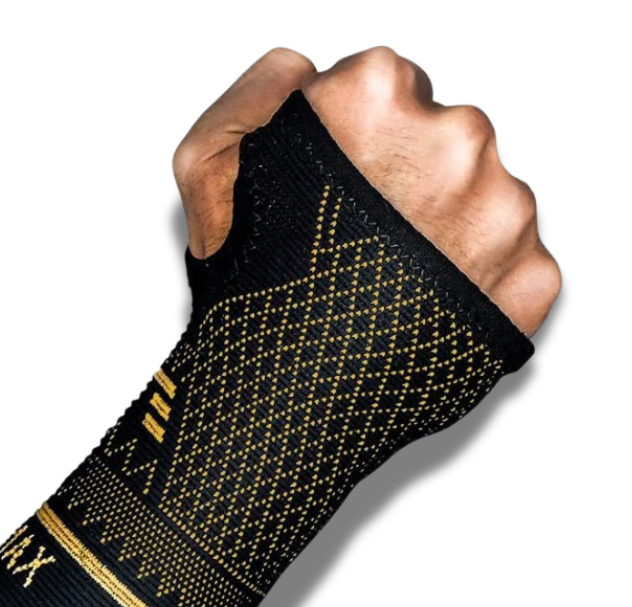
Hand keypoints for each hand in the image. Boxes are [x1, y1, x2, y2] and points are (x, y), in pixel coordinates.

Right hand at [172, 46, 561, 334]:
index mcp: (377, 87)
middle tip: (365, 252)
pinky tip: (428, 319)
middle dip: (411, 183)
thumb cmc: (241, 283)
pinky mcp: (534, 279)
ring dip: (453, 235)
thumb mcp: (200, 167)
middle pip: (447, 140)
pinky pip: (515, 266)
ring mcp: (505, 209)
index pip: (389, 88)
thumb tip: (315, 72)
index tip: (336, 198)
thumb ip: (254, 93)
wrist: (281, 405)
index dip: (358, 144)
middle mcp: (458, 132)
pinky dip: (481, 289)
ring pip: (489, 200)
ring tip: (394, 292)